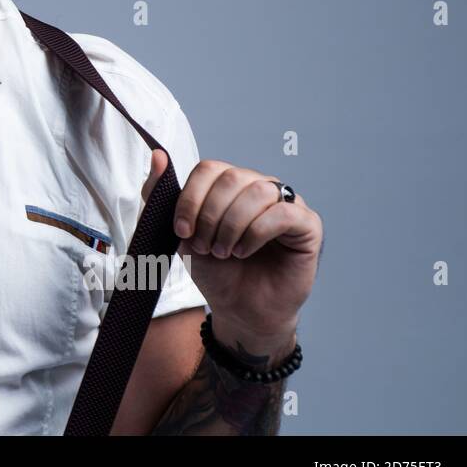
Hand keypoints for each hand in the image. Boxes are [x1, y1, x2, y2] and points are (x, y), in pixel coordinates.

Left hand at [141, 151, 321, 341]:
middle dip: (210, 216)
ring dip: (232, 226)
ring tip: (224, 252)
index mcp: (231, 185)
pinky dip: (256, 233)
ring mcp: (287, 203)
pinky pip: (283, 212)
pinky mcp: (308, 225)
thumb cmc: (216, 271)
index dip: (191, 199)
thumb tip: (157, 156)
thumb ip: (162, 195)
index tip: (182, 231)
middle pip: (231, 178)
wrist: (240, 310)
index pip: (209, 168)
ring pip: (258, 191)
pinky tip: (244, 251)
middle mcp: (260, 187)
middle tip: (205, 246)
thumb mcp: (179, 233)